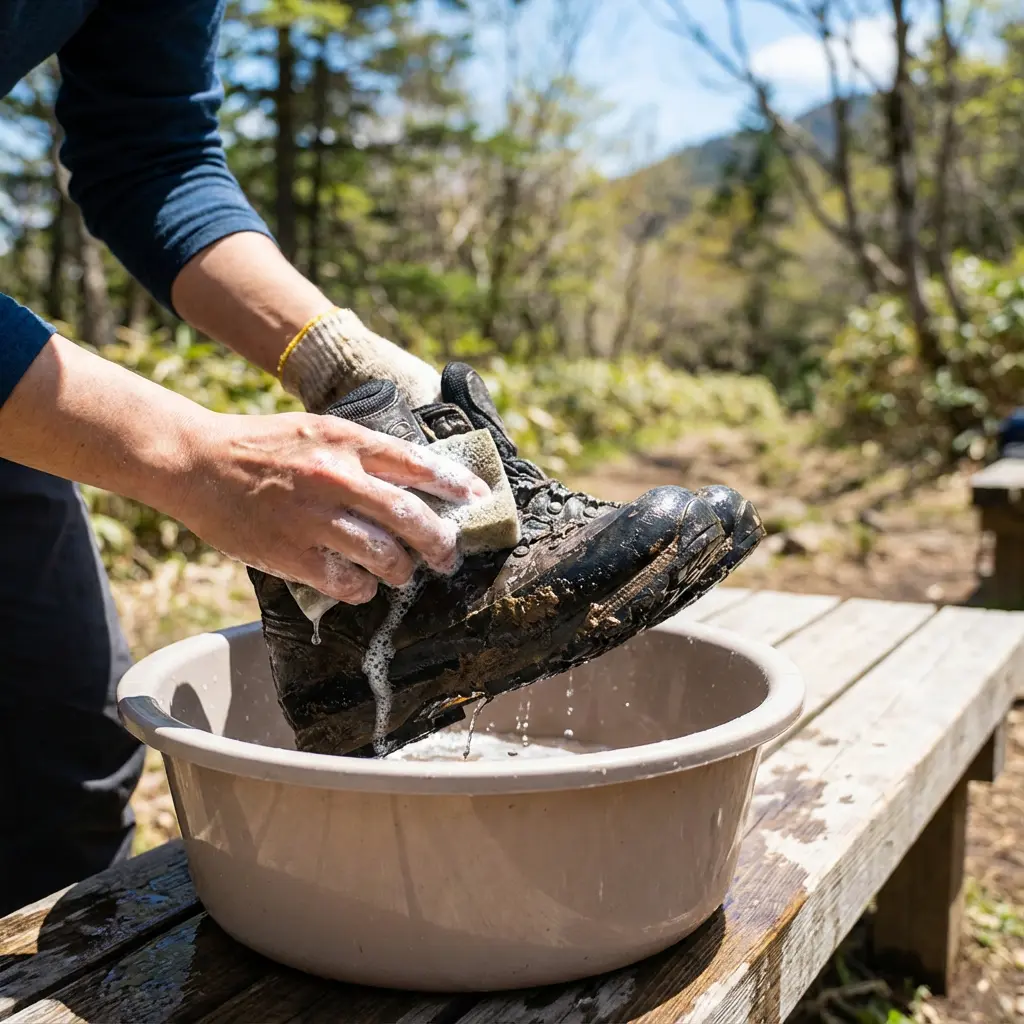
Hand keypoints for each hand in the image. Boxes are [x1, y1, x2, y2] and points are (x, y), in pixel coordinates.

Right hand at [176, 410, 488, 603]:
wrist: (198, 463)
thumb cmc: (263, 446)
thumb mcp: (319, 430)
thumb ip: (364, 453)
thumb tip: (415, 481)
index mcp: (346, 441)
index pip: (417, 464)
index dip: (455, 485)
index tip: (478, 498)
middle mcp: (336, 477)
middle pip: (411, 517)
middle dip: (440, 543)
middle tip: (447, 556)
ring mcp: (315, 517)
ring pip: (385, 555)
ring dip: (402, 570)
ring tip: (402, 572)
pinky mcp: (292, 553)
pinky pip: (347, 582)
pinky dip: (363, 588)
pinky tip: (362, 585)